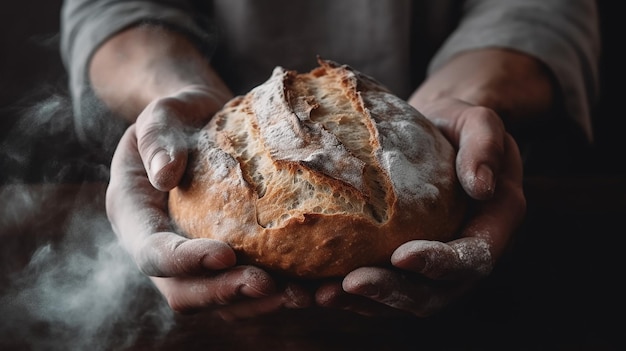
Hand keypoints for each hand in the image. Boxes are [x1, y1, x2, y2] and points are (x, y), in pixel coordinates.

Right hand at [106, 87, 310, 319]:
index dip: (185, 261)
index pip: (152, 252)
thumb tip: (164, 174)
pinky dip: (271, 295)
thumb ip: (156, 139)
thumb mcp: (161, 115)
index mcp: (135, 217)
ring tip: (297, 296)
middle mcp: (160, 249)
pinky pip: (242, 290)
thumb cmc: (179, 116)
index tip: (226, 253)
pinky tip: (307, 288)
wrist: (198, 123)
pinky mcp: (221, 261)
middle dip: (225, 294)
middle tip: (269, 285)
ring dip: (255, 305)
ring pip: (216, 302)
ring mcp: (191, 262)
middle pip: (183, 293)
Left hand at [315, 98, 525, 316]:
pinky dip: (348, 293)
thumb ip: (486, 146)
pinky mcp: (400, 264)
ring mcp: (431, 268)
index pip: (472, 258)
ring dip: (362, 302)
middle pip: (432, 294)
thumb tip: (482, 186)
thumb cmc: (458, 126)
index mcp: (491, 228)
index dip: (439, 263)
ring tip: (321, 295)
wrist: (436, 132)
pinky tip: (313, 288)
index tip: (401, 255)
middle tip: (350, 284)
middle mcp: (463, 259)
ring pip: (400, 300)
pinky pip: (378, 288)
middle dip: (391, 293)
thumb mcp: (480, 122)